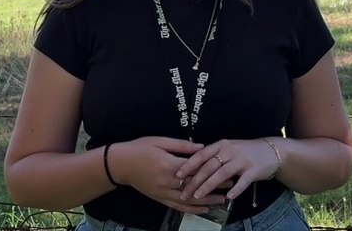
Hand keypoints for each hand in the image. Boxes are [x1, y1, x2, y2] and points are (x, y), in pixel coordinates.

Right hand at [114, 136, 228, 213]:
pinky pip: (178, 207)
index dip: (213, 172)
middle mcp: (167, 182)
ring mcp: (163, 192)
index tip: (227, 172)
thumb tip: (202, 147)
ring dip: (207, 202)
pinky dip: (192, 209)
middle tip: (230, 187)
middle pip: (196, 187)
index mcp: (169, 165)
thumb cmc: (141, 148)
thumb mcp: (161, 141)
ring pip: (189, 200)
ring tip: (222, 201)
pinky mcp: (159, 198)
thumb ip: (182, 146)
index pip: (196, 171)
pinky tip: (204, 210)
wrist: (121, 164)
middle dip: (214, 188)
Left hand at [175, 138, 281, 202]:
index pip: (201, 155)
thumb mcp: (228, 148)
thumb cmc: (244, 151)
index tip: (177, 175)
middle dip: (194, 181)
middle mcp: (230, 151)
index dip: (189, 165)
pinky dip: (235, 190)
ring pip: (222, 174)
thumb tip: (191, 165)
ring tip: (198, 196)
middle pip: (209, 166)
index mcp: (221, 145)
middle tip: (184, 192)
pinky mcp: (253, 170)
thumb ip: (212, 155)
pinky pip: (242, 181)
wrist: (271, 150)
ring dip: (209, 186)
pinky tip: (227, 198)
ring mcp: (242, 160)